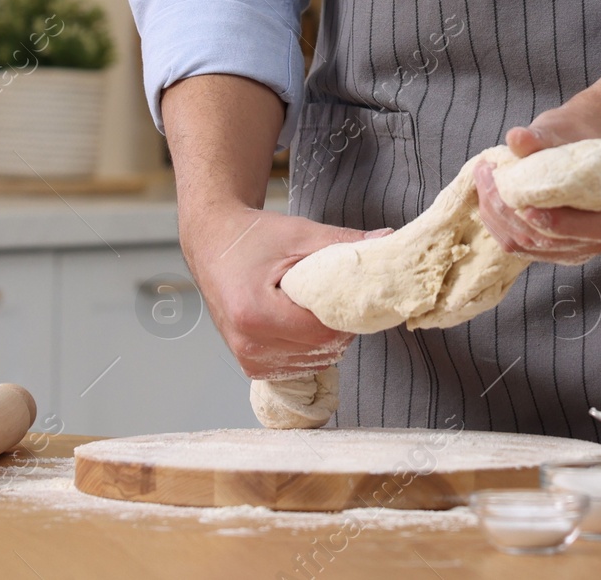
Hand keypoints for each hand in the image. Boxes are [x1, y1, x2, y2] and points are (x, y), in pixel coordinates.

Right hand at [181, 206, 387, 379]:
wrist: (212, 243)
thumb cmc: (251, 237)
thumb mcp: (299, 234)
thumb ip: (344, 242)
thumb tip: (388, 240)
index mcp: (256, 313)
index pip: (323, 332)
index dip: (345, 315)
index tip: (350, 295)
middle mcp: (248, 343)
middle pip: (321, 350)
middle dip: (338, 326)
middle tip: (336, 298)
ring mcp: (247, 358)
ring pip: (313, 362)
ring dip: (323, 340)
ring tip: (312, 308)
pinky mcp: (250, 365)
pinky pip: (296, 366)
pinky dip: (307, 348)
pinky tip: (300, 323)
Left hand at [474, 97, 600, 264]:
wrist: (586, 141)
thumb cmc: (580, 132)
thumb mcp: (564, 128)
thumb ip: (543, 136)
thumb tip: (517, 138)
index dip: (566, 224)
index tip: (528, 209)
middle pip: (564, 241)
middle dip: (518, 217)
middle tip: (488, 182)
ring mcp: (589, 244)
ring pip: (539, 249)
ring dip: (503, 222)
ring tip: (483, 186)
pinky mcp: (563, 249)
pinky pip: (529, 249)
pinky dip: (503, 227)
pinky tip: (488, 203)